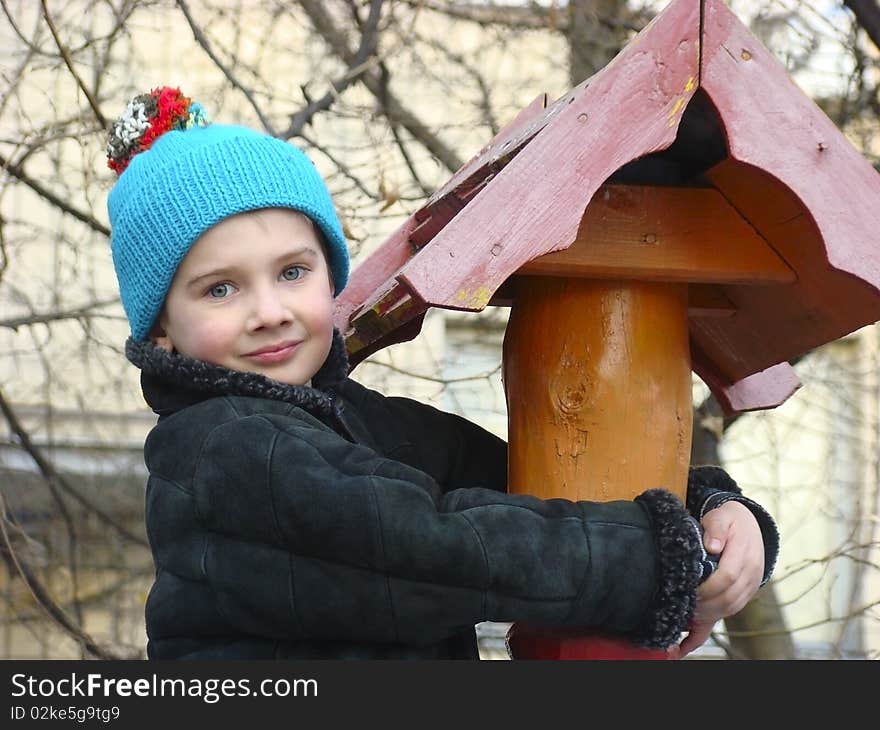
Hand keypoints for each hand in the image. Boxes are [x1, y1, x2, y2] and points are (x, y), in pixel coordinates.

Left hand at [675, 500, 764, 657]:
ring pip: (729, 609)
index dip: (708, 587)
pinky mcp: (742, 594)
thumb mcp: (722, 516)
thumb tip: (712, 545)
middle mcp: (751, 574)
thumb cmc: (729, 520)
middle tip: (682, 606)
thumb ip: (716, 528)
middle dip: (704, 606)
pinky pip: (726, 614)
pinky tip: (684, 644)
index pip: (728, 577)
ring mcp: (749, 587)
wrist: (749, 524)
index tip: (689, 590)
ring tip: (683, 617)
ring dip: (706, 616)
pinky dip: (707, 628)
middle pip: (728, 598)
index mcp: (745, 554)